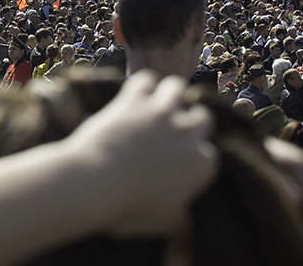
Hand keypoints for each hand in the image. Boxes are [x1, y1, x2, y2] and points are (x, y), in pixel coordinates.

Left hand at [66, 71, 217, 236]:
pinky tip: (131, 94)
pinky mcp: (134, 99)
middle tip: (171, 128)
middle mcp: (188, 134)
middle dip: (188, 120)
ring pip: (177, 87)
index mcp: (202, 165)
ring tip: (155, 102)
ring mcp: (162, 112)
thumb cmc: (126, 208)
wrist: (94, 183)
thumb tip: (184, 221)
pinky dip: (139, 85)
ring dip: (168, 94)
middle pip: (201, 117)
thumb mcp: (163, 223)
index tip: (180, 158)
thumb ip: (180, 217)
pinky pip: (145, 79)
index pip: (209, 153)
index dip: (193, 154)